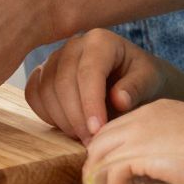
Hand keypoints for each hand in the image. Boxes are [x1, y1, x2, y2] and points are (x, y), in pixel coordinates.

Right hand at [25, 29, 169, 140]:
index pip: (88, 72)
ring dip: (62, 119)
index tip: (98, 130)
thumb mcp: (150, 81)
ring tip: (84, 137)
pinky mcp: (43, 73)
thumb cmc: (143, 80)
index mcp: (100, 41)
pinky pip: (34, 94)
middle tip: (91, 142)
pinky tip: (68, 126)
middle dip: (76, 117)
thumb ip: (136, 88)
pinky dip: (47, 114)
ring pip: (45, 90)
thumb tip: (119, 99)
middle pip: (62, 82)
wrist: (134, 81)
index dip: (90, 103)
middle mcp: (73, 45)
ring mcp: (54, 58)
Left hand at [81, 100, 183, 172]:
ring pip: (102, 154)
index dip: (111, 149)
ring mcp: (140, 133)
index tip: (110, 169)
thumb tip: (164, 172)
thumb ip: (173, 149)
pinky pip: (112, 171)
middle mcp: (143, 117)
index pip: (119, 126)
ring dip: (101, 176)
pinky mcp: (141, 153)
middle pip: (103, 138)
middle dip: (97, 161)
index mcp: (157, 111)